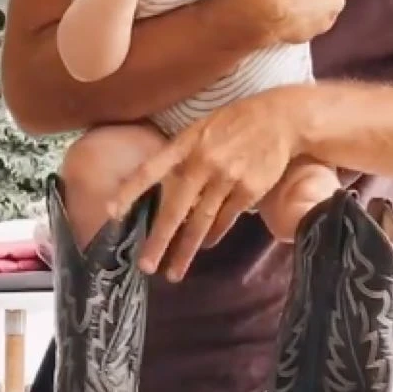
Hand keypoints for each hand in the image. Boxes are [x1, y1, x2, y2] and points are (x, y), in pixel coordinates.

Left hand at [106, 90, 300, 281]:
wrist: (282, 119)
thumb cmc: (237, 121)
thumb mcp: (203, 127)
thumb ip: (184, 153)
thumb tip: (165, 184)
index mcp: (187, 143)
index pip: (151, 169)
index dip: (130, 190)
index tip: (111, 212)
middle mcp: (203, 162)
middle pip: (176, 209)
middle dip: (159, 240)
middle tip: (146, 265)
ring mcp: (226, 178)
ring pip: (201, 222)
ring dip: (186, 250)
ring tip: (174, 272)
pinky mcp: (248, 190)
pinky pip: (226, 219)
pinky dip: (214, 235)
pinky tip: (204, 246)